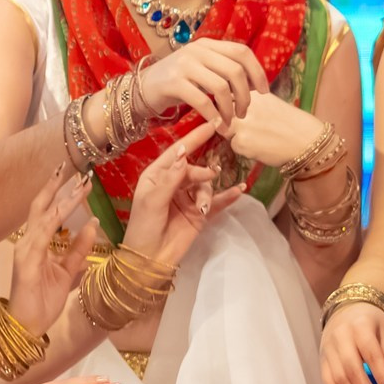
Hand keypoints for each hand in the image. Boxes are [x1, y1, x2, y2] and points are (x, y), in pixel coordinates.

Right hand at [0, 169, 101, 332]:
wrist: (28, 326)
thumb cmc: (43, 300)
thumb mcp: (68, 272)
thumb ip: (78, 249)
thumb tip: (93, 226)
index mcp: (38, 243)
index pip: (50, 211)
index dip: (64, 194)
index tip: (83, 180)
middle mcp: (29, 242)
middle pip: (42, 206)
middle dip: (59, 186)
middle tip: (79, 169)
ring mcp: (26, 250)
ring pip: (44, 217)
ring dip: (62, 199)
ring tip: (78, 183)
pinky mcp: (26, 262)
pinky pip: (41, 237)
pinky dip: (53, 222)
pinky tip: (63, 209)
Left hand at [122, 126, 243, 268]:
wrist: (149, 259)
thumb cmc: (143, 227)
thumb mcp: (153, 200)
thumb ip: (171, 177)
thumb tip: (186, 154)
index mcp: (157, 175)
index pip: (178, 152)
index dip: (194, 139)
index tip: (211, 125)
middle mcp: (174, 183)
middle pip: (195, 169)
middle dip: (202, 173)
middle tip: (208, 177)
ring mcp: (188, 198)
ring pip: (206, 186)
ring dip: (208, 194)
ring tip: (203, 208)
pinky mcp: (200, 214)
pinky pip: (217, 202)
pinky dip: (228, 197)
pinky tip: (239, 190)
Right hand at [132, 37, 266, 131]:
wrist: (142, 89)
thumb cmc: (178, 83)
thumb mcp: (202, 70)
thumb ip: (223, 71)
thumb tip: (253, 83)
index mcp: (208, 45)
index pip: (241, 52)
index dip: (258, 72)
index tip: (264, 92)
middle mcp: (197, 50)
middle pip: (235, 71)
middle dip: (246, 96)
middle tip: (244, 113)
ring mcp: (184, 65)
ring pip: (221, 87)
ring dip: (230, 109)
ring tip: (230, 121)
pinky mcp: (174, 83)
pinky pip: (202, 101)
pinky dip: (214, 116)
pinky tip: (217, 126)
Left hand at [224, 90, 329, 172]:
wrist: (308, 141)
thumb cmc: (292, 124)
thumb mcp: (271, 103)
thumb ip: (251, 101)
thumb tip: (231, 105)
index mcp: (253, 92)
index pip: (228, 97)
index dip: (232, 107)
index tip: (243, 115)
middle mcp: (245, 104)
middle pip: (222, 113)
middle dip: (231, 122)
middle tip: (252, 130)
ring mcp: (242, 123)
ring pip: (225, 130)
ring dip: (236, 136)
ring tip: (257, 139)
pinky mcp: (242, 141)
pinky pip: (233, 146)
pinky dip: (244, 149)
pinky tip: (261, 148)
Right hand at [321, 288, 383, 383]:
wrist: (345, 310)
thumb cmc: (370, 322)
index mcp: (359, 327)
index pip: (371, 354)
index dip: (381, 376)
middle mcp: (340, 338)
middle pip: (352, 371)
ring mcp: (328, 350)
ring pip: (339, 380)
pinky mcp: (322, 360)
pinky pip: (327, 382)